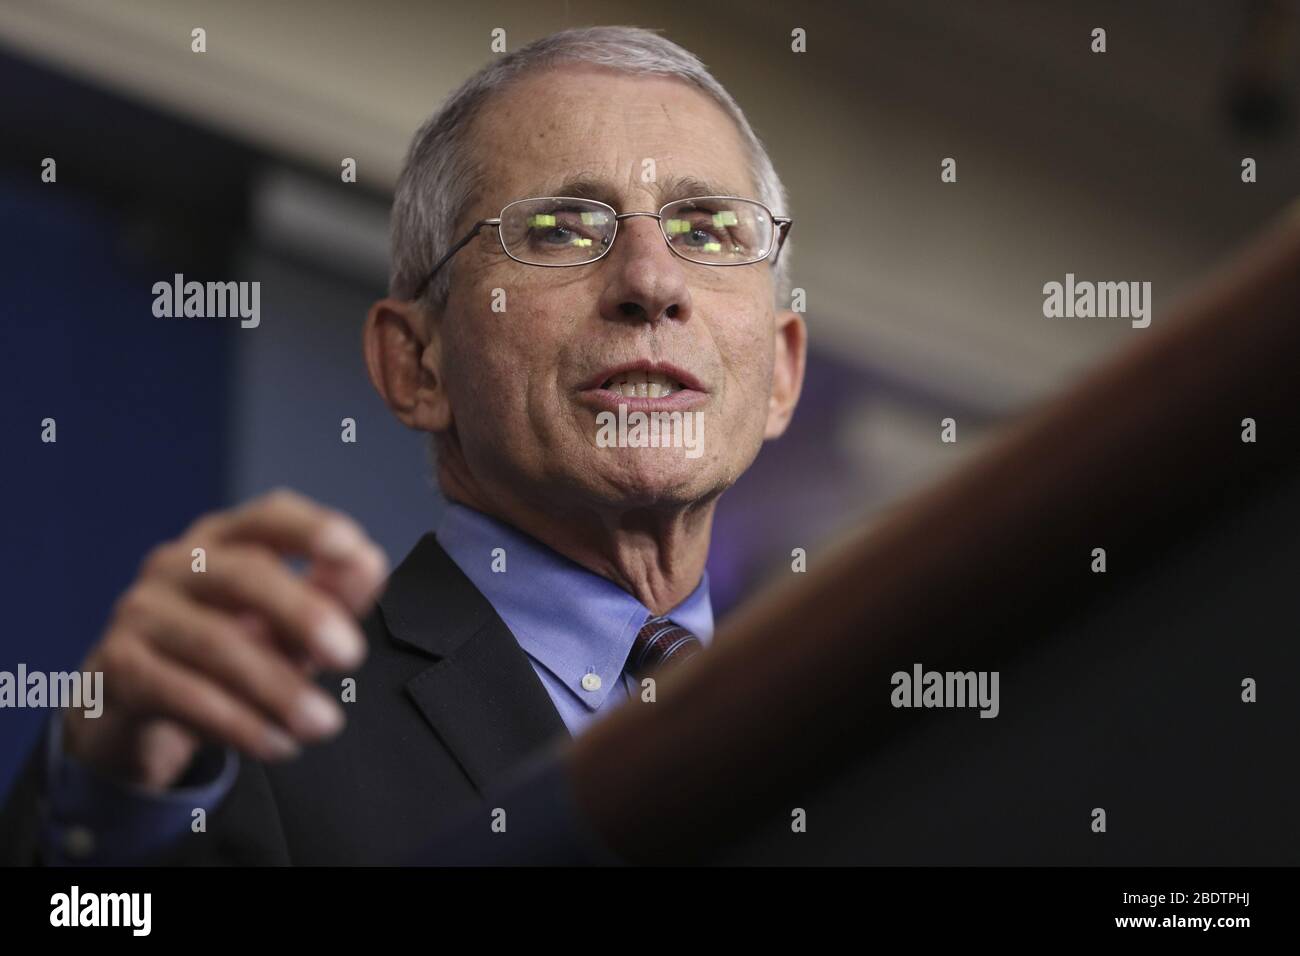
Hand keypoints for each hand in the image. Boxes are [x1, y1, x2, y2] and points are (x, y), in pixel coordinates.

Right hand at [62, 489, 387, 791]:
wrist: (132, 711)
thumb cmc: (225, 650)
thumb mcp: (285, 625)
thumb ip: (330, 595)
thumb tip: (370, 565)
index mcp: (223, 541)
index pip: (268, 518)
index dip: (311, 529)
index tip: (353, 550)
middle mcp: (176, 565)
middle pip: (243, 574)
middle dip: (302, 613)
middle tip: (351, 655)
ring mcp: (141, 613)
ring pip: (216, 642)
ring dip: (278, 688)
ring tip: (323, 723)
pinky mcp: (118, 668)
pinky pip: (183, 694)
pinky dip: (239, 723)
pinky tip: (278, 744)